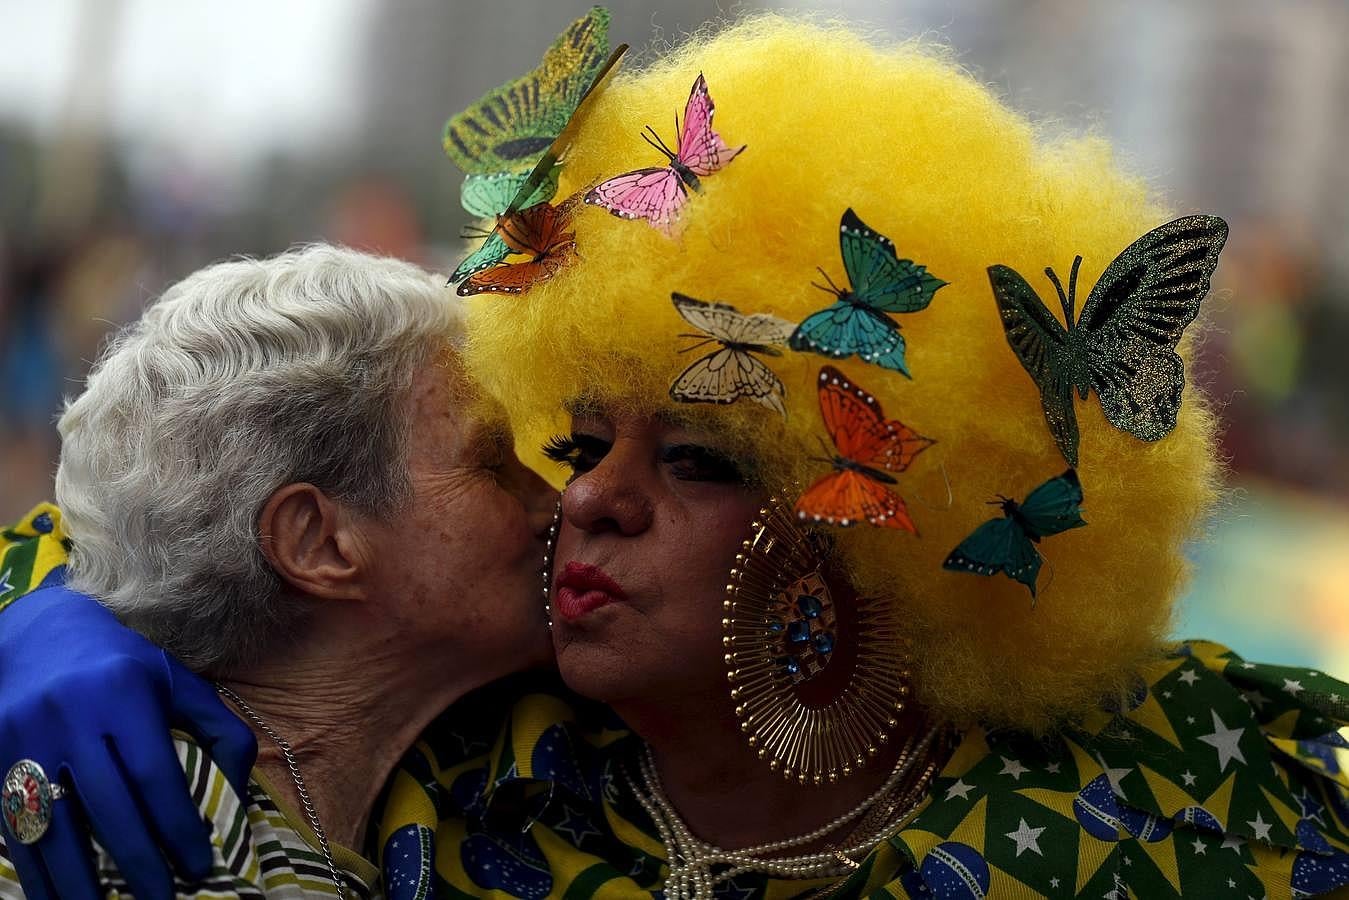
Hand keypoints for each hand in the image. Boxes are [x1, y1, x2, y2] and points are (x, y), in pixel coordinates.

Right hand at [0, 585, 256, 899]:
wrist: (40, 636)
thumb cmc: (124, 667)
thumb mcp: (178, 683)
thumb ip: (220, 728)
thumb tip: (242, 788)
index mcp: (123, 695)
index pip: (155, 775)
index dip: (177, 826)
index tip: (199, 867)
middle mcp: (71, 717)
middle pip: (107, 806)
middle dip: (138, 863)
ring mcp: (26, 740)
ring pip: (53, 826)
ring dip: (77, 881)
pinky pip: (13, 827)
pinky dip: (35, 871)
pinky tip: (56, 899)